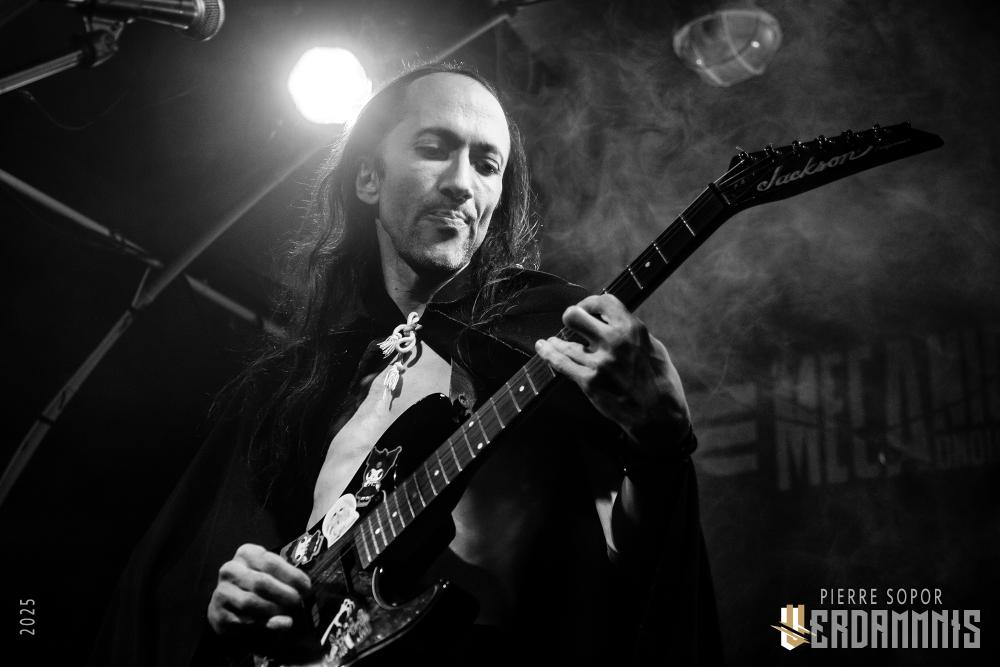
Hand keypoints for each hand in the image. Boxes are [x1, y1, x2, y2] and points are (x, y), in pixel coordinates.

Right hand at [207, 543, 311, 639]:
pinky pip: (243, 621)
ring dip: (273, 610)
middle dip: (284, 594)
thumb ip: (287, 582)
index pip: (271, 562)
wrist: (231, 607)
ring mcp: (222, 592)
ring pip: (250, 602)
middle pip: (261, 582)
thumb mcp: (274, 576)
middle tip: (297, 603)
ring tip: (286, 615)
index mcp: (246, 553)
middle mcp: (231, 569)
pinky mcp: (218, 614)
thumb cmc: (259, 587)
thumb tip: (301, 594)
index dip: (292, 576)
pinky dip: (262, 625)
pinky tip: (273, 625)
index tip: (306, 588)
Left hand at [534, 294, 689, 450]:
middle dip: (572, 317)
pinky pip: (560, 363)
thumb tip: (611, 322)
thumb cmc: (661, 383)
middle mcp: (614, 341)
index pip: (603, 301)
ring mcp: (599, 362)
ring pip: (564, 342)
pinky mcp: (589, 382)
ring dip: (557, 341)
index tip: (587, 309)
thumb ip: (631, 334)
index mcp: (632, 330)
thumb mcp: (654, 348)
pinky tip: (543, 347)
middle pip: (575, 315)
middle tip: (573, 325)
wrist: (660, 416)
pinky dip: (548, 353)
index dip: (591, 303)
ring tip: (552, 341)